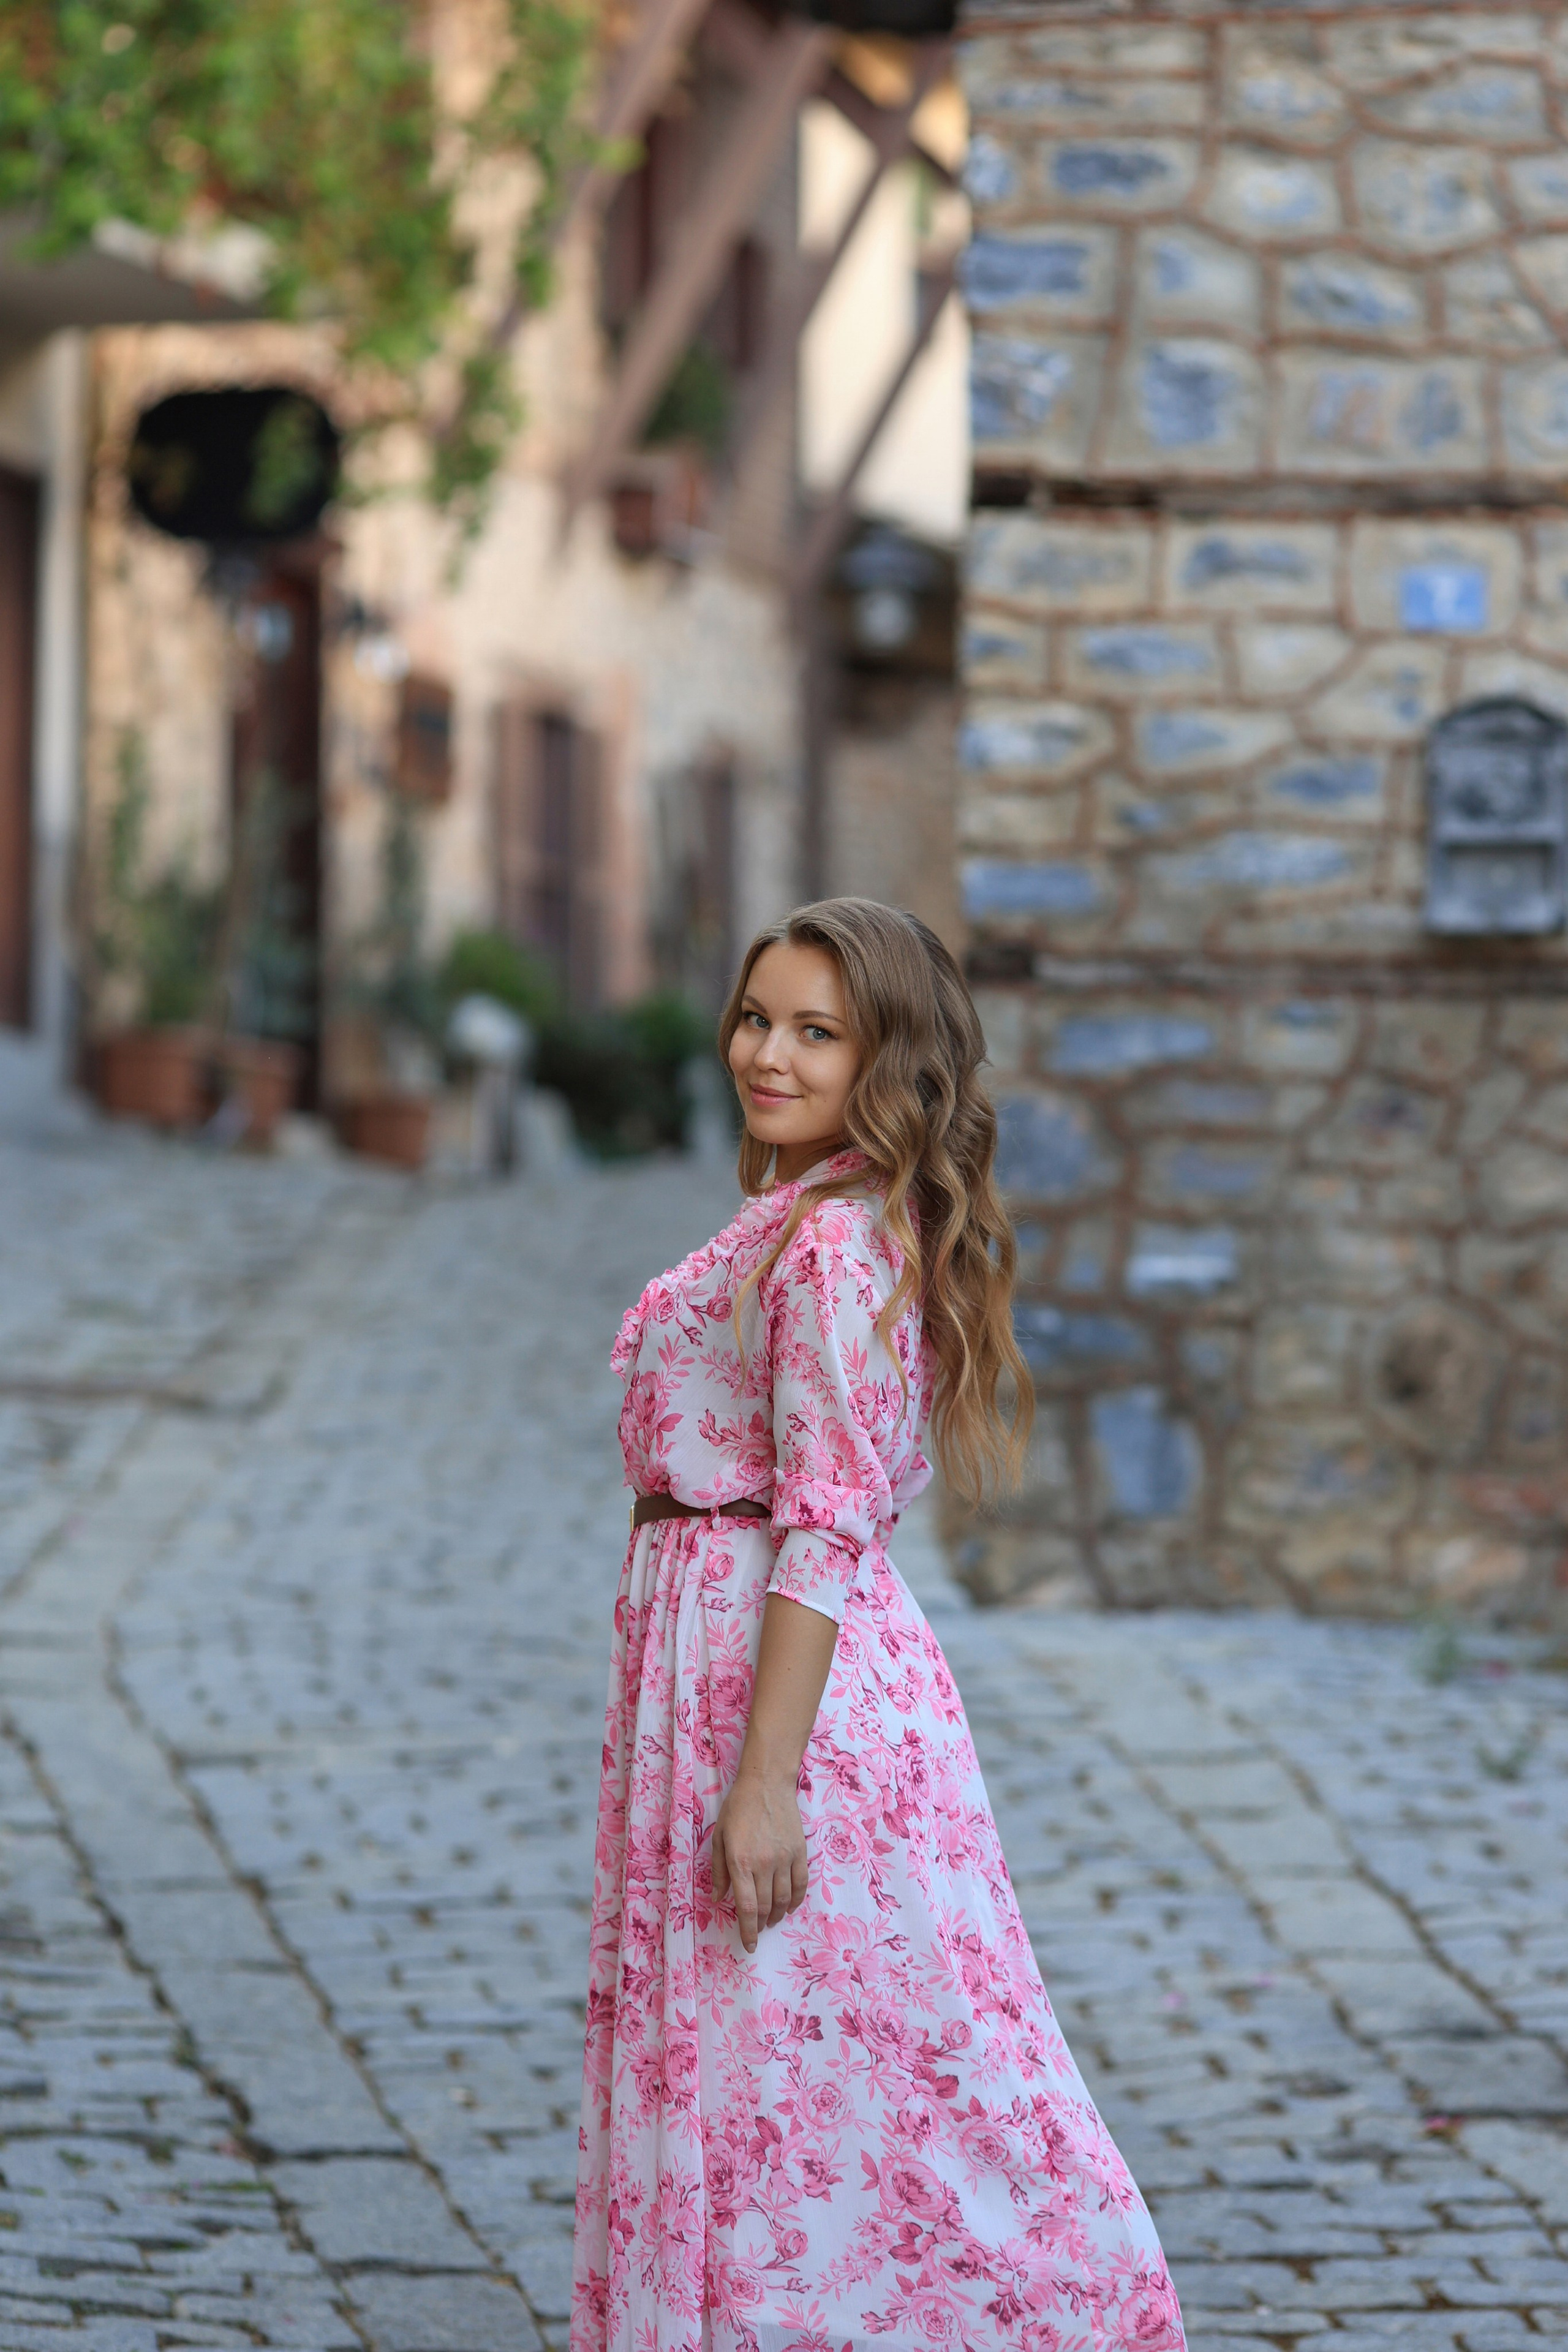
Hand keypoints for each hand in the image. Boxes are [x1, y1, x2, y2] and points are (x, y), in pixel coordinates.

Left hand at [711, 1771, 807, 1953]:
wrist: (766, 1783)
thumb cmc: (737, 1808)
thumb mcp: (719, 1837)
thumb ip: (719, 1871)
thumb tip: (718, 1899)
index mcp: (740, 1862)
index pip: (747, 1907)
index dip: (748, 1931)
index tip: (748, 1945)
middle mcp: (764, 1864)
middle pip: (766, 1907)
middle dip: (761, 1924)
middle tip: (757, 1929)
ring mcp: (785, 1859)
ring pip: (784, 1899)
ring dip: (778, 1915)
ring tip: (772, 1920)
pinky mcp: (800, 1852)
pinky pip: (801, 1884)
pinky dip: (796, 1900)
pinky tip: (790, 1906)